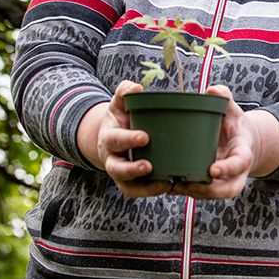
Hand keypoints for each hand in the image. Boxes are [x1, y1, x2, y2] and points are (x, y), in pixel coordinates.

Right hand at [93, 80, 172, 197]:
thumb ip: (125, 92)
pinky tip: (169, 186)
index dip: (128, 140)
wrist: (113, 136)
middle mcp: (112, 158)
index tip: (145, 137)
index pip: (116, 140)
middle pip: (117, 169)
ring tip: (165, 183)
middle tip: (149, 166)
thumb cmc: (122, 116)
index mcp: (109, 137)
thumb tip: (135, 87)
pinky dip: (152, 191)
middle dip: (132, 169)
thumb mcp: (120, 102)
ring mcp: (121, 173)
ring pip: (128, 186)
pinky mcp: (131, 183)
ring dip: (145, 187)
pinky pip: (139, 192)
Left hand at [168, 85, 257, 199]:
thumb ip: (225, 99)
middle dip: (208, 190)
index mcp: (244, 152)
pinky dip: (185, 192)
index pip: (239, 163)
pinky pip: (201, 193)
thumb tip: (212, 89)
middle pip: (227, 189)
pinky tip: (168, 186)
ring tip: (173, 184)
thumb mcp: (233, 110)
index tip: (212, 170)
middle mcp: (236, 172)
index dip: (228, 168)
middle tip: (187, 183)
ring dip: (193, 193)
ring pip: (212, 195)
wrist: (241, 142)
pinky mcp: (211, 185)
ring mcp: (224, 181)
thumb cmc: (234, 125)